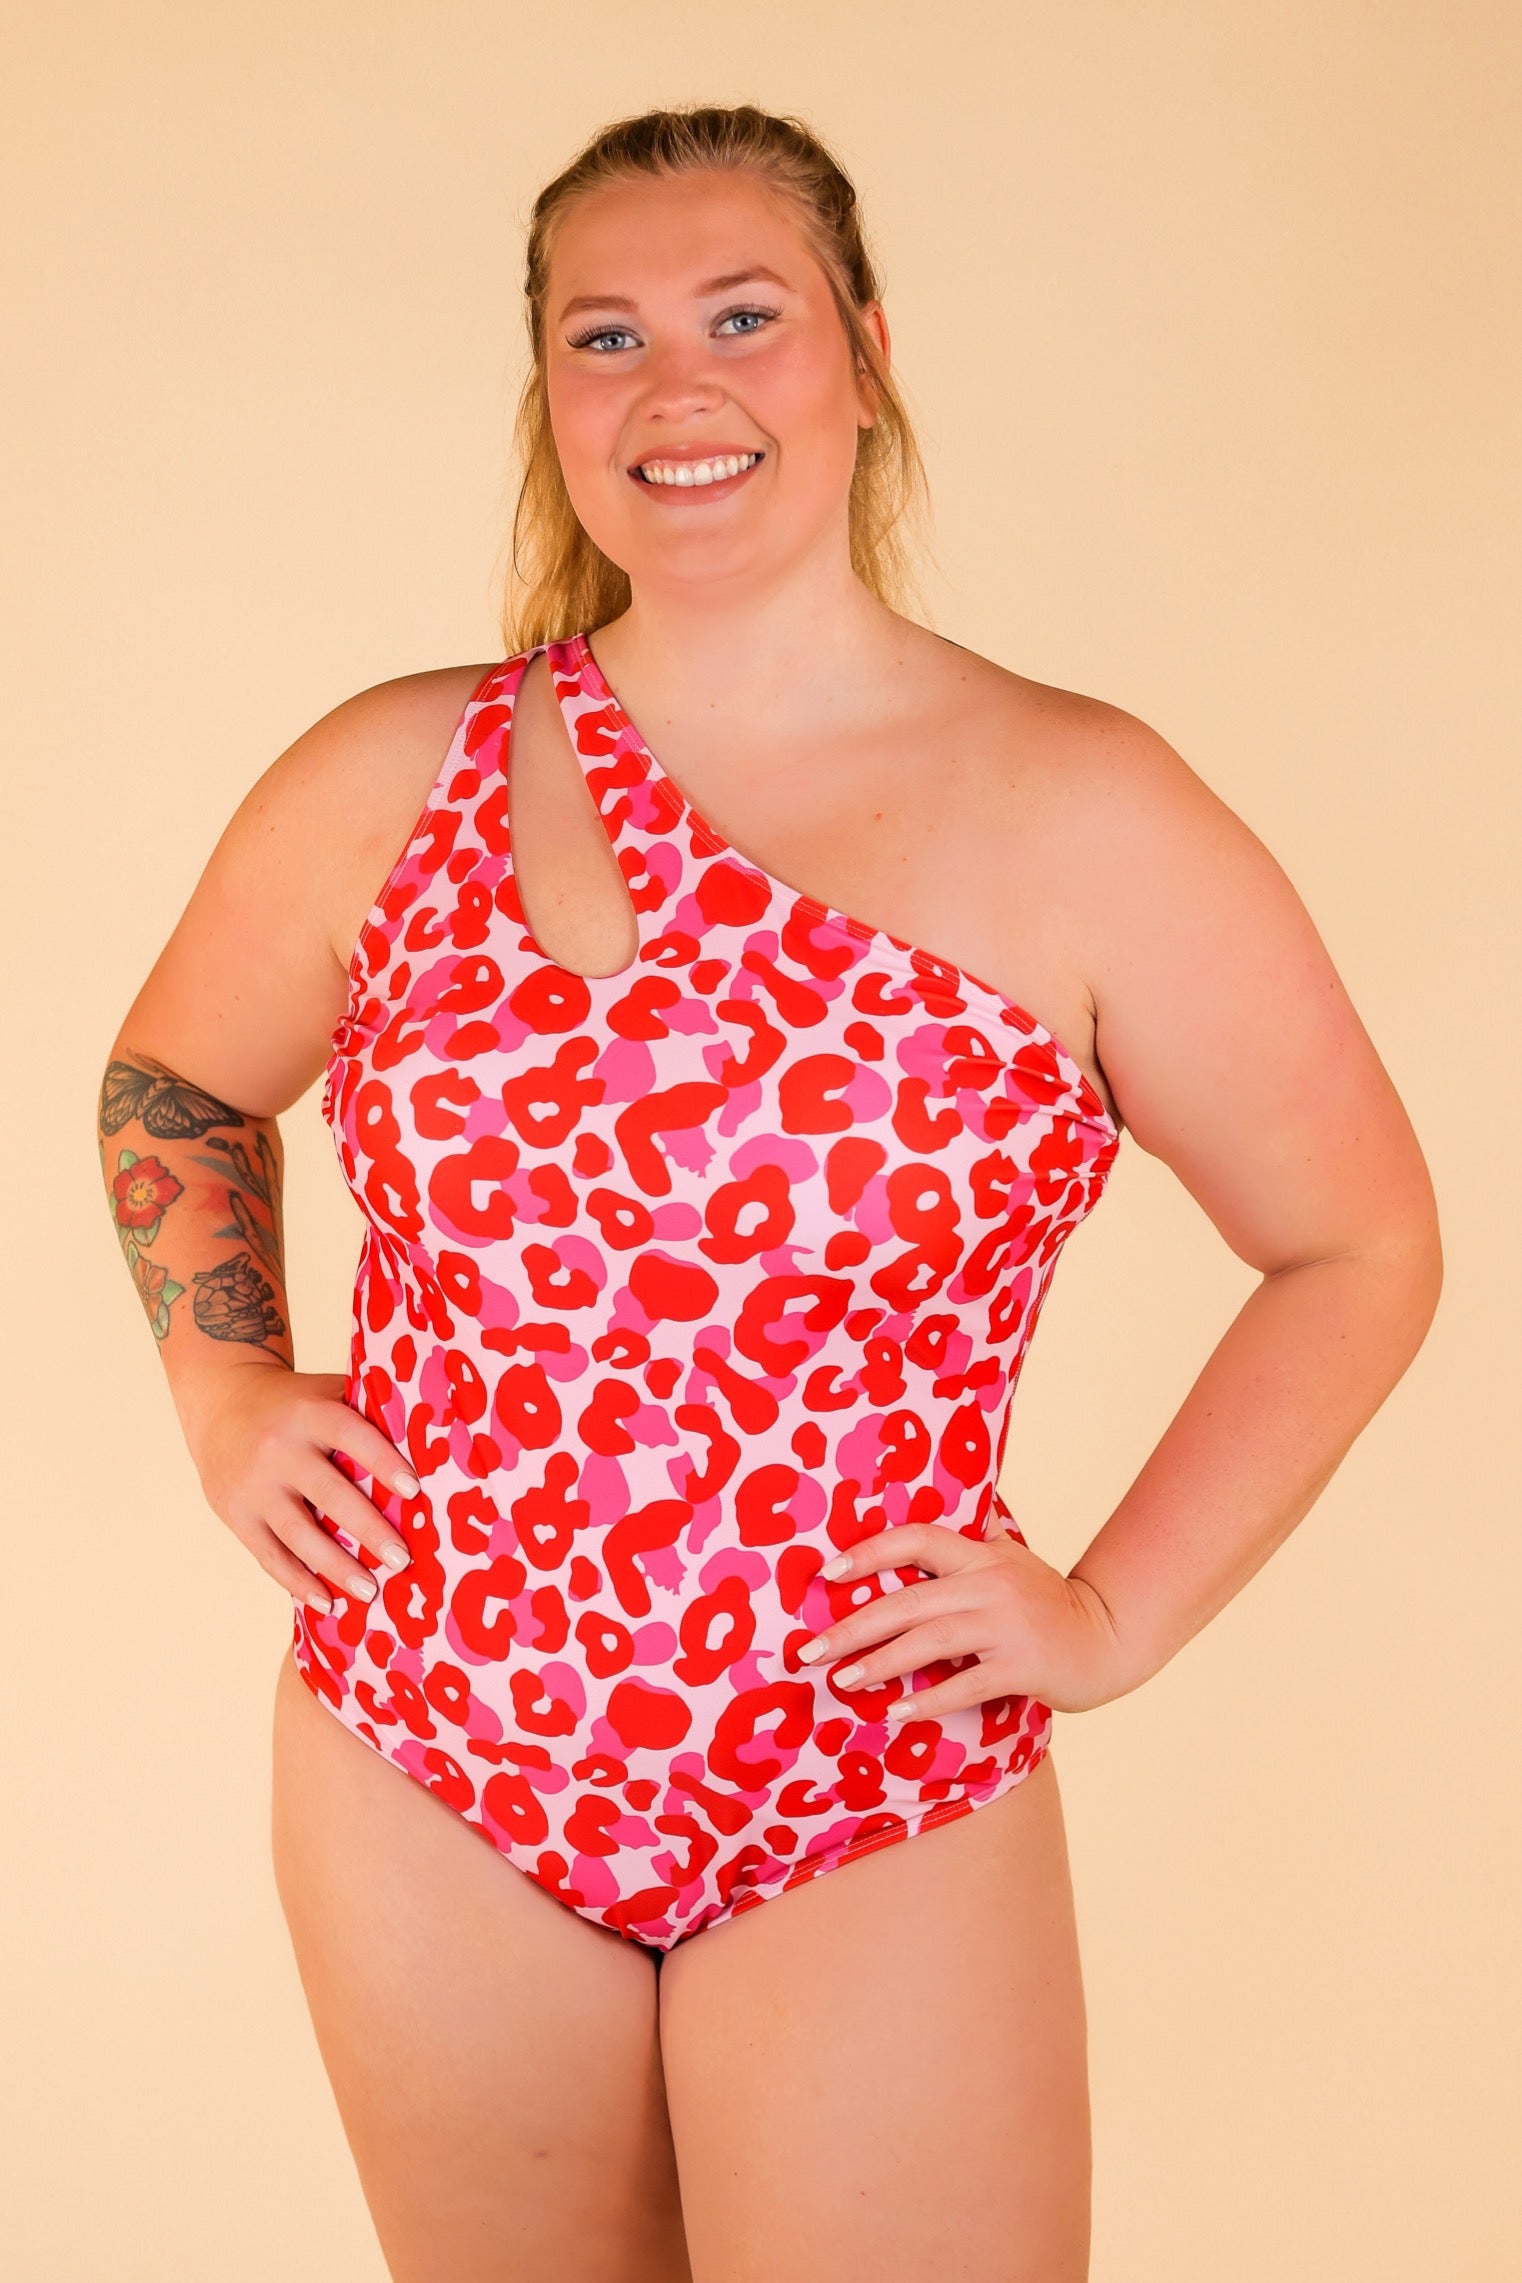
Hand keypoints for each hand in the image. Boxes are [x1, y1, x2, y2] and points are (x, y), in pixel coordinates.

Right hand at [180, 1359, 416, 1614]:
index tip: (414, 1491)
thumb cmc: (296, 1403)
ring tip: (371, 1592)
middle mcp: (279, 1448)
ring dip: (336, 1567)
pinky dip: (298, 1582)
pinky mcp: (236, 1513)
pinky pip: (269, 1555)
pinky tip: (326, 1603)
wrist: (221, 1403)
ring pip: (298, 1534)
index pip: (351, 1435)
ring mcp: (254, 1485)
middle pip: (328, 1494)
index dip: (383, 1461)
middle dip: (368, 1529)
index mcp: (310, 1412)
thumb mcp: (326, 1392)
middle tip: (402, 1559)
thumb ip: (368, 1410)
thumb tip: (433, 1438)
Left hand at [796, 1516, 1129, 1718]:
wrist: (1106, 1638)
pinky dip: (928, 1700)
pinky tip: (894, 1712)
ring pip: (929, 1641)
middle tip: (809, 1651)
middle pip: (908, 1601)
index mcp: (981, 1555)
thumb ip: (975, 1536)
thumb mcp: (1011, 1557)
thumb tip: (944, 1505)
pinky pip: (964, 1685)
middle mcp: (989, 1584)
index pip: (917, 1539)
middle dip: (852, 1626)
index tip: (826, 1574)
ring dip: (880, 1663)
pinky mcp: (1021, 1667)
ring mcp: (1006, 1626)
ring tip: (843, 1680)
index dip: (869, 1553)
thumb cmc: (1047, 1600)